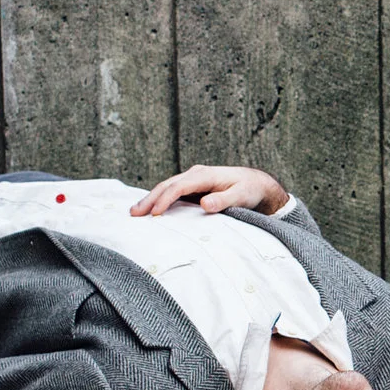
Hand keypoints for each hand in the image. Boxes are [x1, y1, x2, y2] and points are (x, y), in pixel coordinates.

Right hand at [130, 164, 287, 217]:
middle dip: (149, 199)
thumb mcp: (241, 196)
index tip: (154, 214)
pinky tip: (149, 209)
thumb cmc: (249, 190)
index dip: (165, 200)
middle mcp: (195, 174)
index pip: (179, 187)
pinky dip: (159, 200)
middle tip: (134, 213)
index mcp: (205, 175)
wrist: (256, 183)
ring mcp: (192, 180)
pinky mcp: (192, 187)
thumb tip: (205, 203)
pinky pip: (172, 192)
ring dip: (150, 199)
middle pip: (167, 185)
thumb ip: (224, 200)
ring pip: (166, 187)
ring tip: (135, 212)